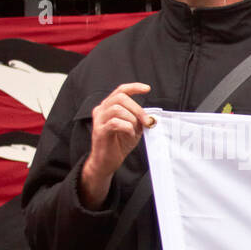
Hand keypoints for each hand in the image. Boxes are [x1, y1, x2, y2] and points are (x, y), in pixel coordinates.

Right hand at [80, 82, 152, 208]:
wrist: (107, 161)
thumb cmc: (119, 143)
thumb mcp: (133, 128)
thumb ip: (139, 120)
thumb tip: (151, 116)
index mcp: (109, 106)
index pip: (120, 90)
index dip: (134, 87)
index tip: (147, 89)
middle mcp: (101, 110)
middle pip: (120, 98)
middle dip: (137, 108)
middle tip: (147, 121)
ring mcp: (99, 120)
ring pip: (117, 109)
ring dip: (132, 119)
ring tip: (134, 130)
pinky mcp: (99, 131)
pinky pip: (115, 123)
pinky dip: (126, 127)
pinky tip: (129, 135)